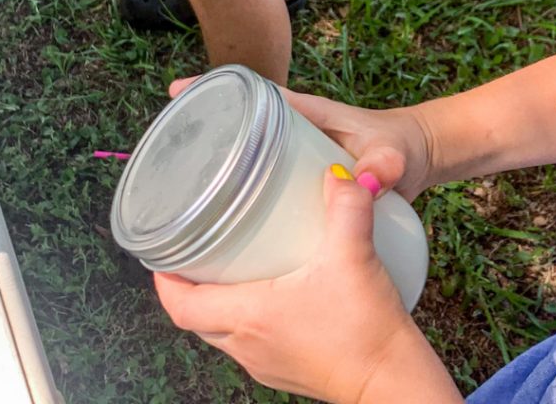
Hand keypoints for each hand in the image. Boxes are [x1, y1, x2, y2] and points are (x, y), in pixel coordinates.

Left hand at [156, 168, 452, 403]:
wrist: (394, 384)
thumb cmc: (367, 331)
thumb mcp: (354, 255)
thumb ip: (347, 205)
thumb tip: (339, 173)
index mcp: (248, 318)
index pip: (180, 305)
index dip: (163, 278)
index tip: (160, 250)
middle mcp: (248, 345)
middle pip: (196, 317)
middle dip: (188, 285)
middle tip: (195, 248)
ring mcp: (266, 362)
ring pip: (222, 331)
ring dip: (218, 301)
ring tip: (232, 263)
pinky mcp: (287, 369)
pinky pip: (250, 341)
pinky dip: (247, 316)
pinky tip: (274, 292)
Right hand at [169, 77, 436, 201]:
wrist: (419, 158)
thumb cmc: (402, 146)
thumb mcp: (394, 155)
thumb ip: (385, 166)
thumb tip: (366, 182)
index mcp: (306, 112)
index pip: (253, 93)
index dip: (214, 90)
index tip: (176, 92)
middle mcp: (293, 129)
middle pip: (237, 124)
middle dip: (199, 130)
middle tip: (163, 152)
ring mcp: (292, 155)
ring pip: (243, 155)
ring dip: (212, 165)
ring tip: (174, 191)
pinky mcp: (297, 180)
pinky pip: (259, 182)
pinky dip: (236, 195)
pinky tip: (216, 227)